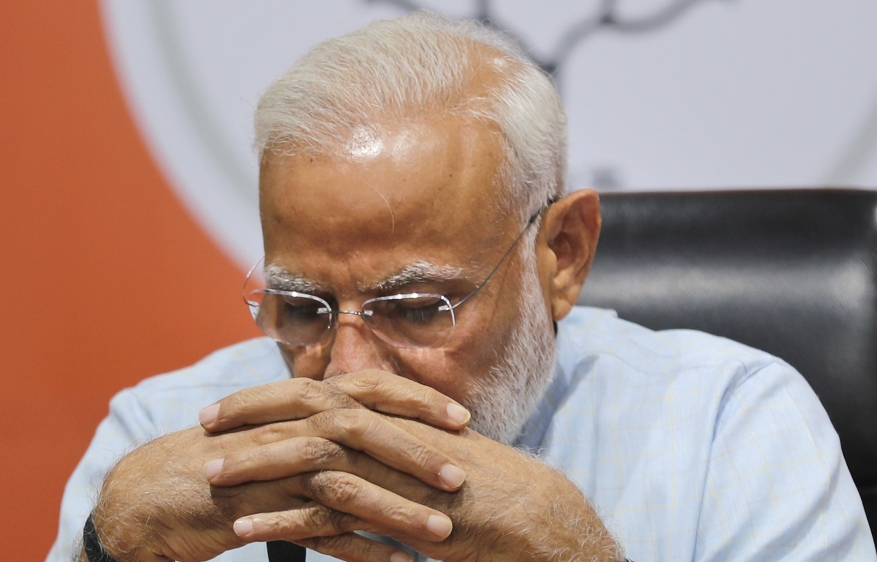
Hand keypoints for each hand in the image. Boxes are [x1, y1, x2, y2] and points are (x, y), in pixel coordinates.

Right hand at [92, 370, 470, 561]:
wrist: (149, 494)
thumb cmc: (226, 459)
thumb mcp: (280, 431)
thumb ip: (325, 423)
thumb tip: (380, 424)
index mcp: (302, 401)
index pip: (371, 388)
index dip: (418, 400)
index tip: (462, 418)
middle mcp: (293, 426)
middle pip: (367, 431)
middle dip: (418, 453)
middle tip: (462, 476)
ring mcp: (274, 468)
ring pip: (349, 485)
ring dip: (399, 509)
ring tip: (442, 531)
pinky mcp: (259, 509)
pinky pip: (318, 531)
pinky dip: (360, 549)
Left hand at [210, 401, 622, 560]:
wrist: (532, 513)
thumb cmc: (487, 486)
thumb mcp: (433, 453)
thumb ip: (394, 442)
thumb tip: (359, 442)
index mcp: (394, 413)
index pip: (322, 390)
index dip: (272, 394)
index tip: (232, 404)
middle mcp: (389, 429)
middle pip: (306, 408)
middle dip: (250, 414)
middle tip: (202, 424)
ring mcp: (391, 468)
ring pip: (309, 456)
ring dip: (255, 465)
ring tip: (208, 476)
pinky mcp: (395, 509)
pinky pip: (329, 511)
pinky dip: (283, 518)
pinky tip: (247, 527)